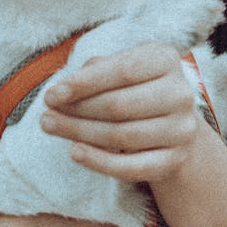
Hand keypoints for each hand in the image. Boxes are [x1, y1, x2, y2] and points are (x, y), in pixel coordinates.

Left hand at [41, 42, 200, 183]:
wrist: (172, 122)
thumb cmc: (135, 87)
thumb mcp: (120, 67)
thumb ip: (95, 71)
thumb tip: (64, 89)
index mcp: (166, 60)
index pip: (122, 70)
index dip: (84, 83)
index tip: (52, 94)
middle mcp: (180, 94)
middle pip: (119, 105)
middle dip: (76, 110)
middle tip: (45, 115)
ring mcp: (181, 130)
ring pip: (121, 135)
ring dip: (79, 133)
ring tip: (51, 128)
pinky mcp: (174, 160)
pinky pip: (131, 167)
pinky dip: (99, 162)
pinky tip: (75, 152)